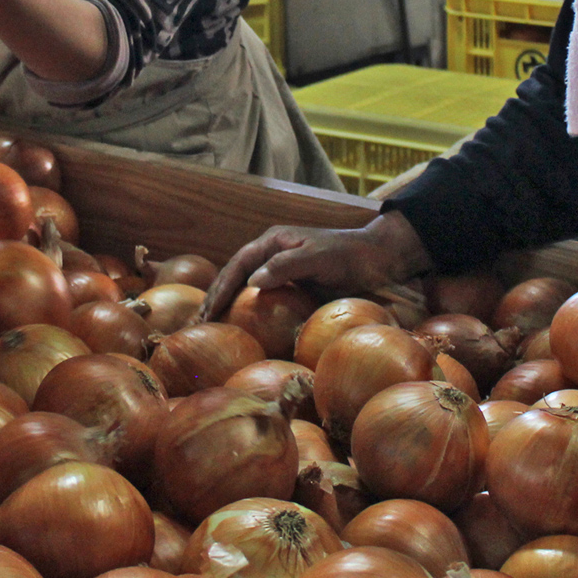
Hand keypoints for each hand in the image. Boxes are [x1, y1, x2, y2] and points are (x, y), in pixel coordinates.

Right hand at [202, 213, 434, 320]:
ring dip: (228, 309)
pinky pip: (264, 303)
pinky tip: (242, 334)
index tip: (207, 313)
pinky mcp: (292, 289)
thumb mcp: (318, 256)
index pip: (237, 265)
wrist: (379, 259)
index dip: (220, 289)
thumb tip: (251, 284)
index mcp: (272, 242)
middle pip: (235, 277)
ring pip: (246, 291)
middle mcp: (271, 256)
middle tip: (197, 326)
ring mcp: (281, 273)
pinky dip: (249, 316)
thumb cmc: (349, 254)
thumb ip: (286, 266)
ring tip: (210, 331)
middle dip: (215, 299)